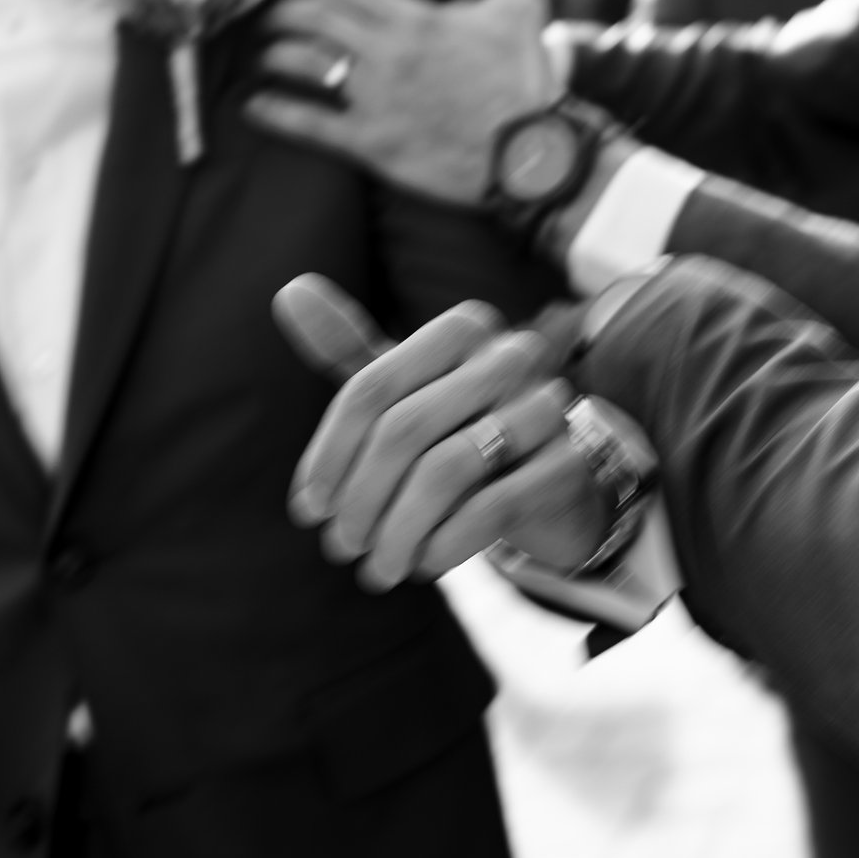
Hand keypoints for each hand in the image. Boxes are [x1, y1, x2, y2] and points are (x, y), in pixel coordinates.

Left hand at [249, 0, 556, 206]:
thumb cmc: (524, 80)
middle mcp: (387, 54)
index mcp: (415, 18)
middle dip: (280, 5)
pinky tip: (253, 105)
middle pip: (311, 17)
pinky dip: (275, 112)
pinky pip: (310, 125)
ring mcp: (375, 100)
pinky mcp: (372, 143)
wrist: (530, 158)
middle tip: (263, 3)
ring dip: (273, 51)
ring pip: (303, 63)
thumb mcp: (524, 8)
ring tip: (261, 48)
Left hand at [275, 275, 612, 588]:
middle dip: (360, 500)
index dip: (329, 455)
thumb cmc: (463, 430)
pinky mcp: (568, 464)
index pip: (371, 389)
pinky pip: (491, 508)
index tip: (309, 508)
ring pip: (445, 471)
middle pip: (403, 430)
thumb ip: (349, 348)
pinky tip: (424, 563)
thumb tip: (290, 291)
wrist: (554, 483)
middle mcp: (511, 356)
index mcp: (462, 328)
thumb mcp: (406, 391)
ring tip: (377, 566)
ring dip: (397, 531)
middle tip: (340, 546)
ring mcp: (547, 408)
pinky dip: (445, 543)